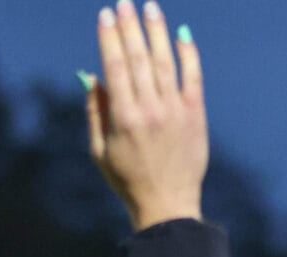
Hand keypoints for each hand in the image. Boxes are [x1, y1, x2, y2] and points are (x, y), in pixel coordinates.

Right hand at [87, 1, 207, 230]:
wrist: (168, 205)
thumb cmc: (127, 179)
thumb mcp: (99, 149)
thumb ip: (95, 111)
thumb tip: (90, 74)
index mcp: (123, 116)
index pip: (115, 65)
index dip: (109, 36)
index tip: (106, 15)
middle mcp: (150, 109)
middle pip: (138, 57)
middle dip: (131, 26)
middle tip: (125, 2)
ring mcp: (175, 111)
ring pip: (165, 62)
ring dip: (157, 32)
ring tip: (151, 8)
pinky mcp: (196, 116)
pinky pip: (193, 78)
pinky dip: (189, 55)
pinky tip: (182, 35)